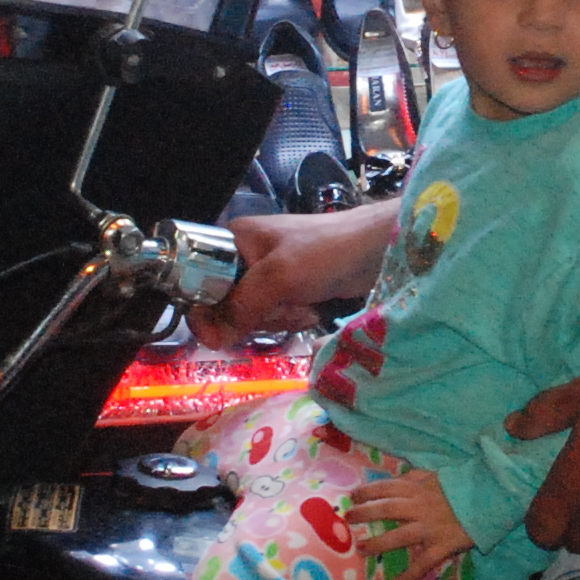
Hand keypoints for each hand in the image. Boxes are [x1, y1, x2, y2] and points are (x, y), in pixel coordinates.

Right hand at [198, 202, 395, 342]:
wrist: (380, 249)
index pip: (200, 281)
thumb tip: (209, 339)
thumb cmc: (327, 251)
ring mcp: (272, 276)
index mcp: (234, 241)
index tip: (230, 326)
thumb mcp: (278, 277)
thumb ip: (240, 307)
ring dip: (281, 318)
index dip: (211, 309)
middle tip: (285, 303)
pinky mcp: (293, 291)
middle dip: (259, 314)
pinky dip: (294, 319)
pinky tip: (312, 309)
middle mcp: (248, 258)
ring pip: (254, 316)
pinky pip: (278, 318)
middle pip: (229, 305)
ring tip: (304, 303)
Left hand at [346, 470, 473, 567]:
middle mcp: (420, 507)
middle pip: (386, 509)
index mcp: (419, 489)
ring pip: (399, 536)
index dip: (368, 491)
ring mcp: (430, 527)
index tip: (353, 495)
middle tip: (348, 518)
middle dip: (365, 513)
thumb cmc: (464, 487)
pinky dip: (410, 574)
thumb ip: (418, 476)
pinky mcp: (442, 545)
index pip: (387, 487)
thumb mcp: (439, 475)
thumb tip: (400, 476)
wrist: (491, 499)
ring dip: (379, 543)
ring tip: (362, 548)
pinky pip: (423, 562)